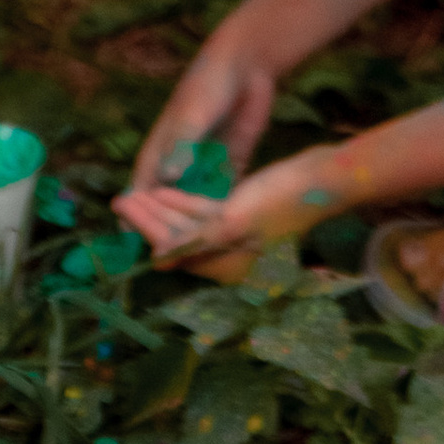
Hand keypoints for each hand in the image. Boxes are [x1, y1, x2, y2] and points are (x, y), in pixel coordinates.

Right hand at [113, 32, 277, 243]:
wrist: (246, 65)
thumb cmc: (207, 84)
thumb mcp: (193, 113)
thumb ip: (182, 145)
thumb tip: (169, 177)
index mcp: (158, 156)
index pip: (142, 197)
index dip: (137, 222)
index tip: (139, 249)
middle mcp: (178, 170)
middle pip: (167, 210)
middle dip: (168, 233)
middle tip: (173, 263)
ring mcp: (204, 171)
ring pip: (194, 209)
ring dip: (196, 228)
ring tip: (200, 259)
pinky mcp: (229, 169)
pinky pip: (222, 198)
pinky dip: (222, 214)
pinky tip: (230, 238)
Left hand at [116, 148, 316, 268]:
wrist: (324, 176)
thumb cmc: (282, 200)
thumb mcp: (234, 222)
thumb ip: (195, 241)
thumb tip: (156, 259)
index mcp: (226, 267)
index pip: (175, 249)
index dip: (147, 229)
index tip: (123, 207)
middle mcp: (227, 257)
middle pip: (178, 237)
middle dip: (148, 219)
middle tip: (118, 199)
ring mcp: (234, 235)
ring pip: (188, 223)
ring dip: (161, 208)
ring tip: (133, 194)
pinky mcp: (242, 213)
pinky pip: (204, 210)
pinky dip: (183, 201)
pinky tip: (165, 190)